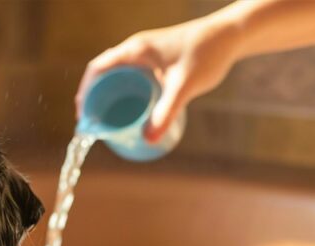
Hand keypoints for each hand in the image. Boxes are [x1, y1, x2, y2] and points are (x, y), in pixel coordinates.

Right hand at [75, 16, 241, 142]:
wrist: (231, 35)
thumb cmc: (208, 54)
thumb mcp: (185, 86)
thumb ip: (167, 112)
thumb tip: (148, 140)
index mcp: (135, 50)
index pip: (97, 69)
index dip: (85, 91)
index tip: (83, 115)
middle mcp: (136, 49)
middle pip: (103, 73)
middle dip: (94, 97)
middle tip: (93, 122)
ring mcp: (146, 53)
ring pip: (116, 74)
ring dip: (108, 94)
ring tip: (107, 118)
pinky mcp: (157, 58)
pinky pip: (130, 74)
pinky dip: (123, 90)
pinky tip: (129, 107)